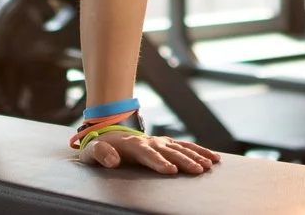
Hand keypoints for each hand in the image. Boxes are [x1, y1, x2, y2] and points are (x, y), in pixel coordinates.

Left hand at [78, 130, 219, 174]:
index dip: (159, 162)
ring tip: (208, 165)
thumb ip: (100, 154)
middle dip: (184, 161)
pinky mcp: (167, 144)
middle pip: (169, 151)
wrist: (107, 134)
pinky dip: (201, 151)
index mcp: (131, 146)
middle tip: (197, 170)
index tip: (170, 170)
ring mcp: (160, 141)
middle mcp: (149, 141)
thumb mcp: (91, 152)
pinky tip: (214, 158)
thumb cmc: (98, 149)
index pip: (147, 154)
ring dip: (196, 156)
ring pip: (181, 148)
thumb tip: (114, 161)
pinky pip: (187, 147)